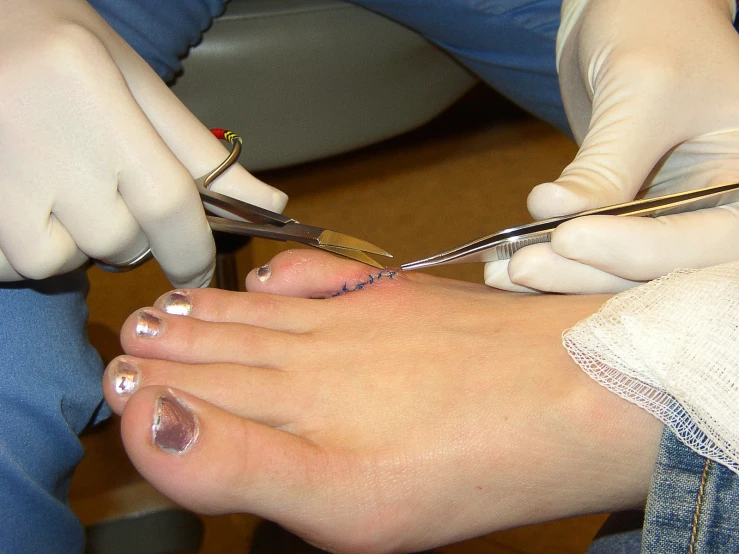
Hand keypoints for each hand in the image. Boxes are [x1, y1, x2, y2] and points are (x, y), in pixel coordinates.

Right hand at [0, 0, 286, 286]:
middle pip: (118, 241)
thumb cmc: (65, 49)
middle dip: (132, 235)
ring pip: (57, 261)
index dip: (192, 249)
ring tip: (61, 190)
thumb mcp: (138, 86)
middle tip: (109, 189)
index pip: (166, 200)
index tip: (197, 266)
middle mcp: (39, 134)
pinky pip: (10, 261)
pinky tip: (26, 200)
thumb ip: (200, 153)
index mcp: (91, 89)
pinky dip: (28, 247)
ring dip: (75, 244)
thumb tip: (270, 205)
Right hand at [104, 250, 661, 552]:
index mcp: (293, 406)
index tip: (117, 383)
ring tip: (170, 310)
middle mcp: (312, 354)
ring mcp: (354, 318)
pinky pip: (320, 276)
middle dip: (167, 347)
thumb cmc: (466, 465)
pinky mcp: (395, 297)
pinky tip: (265, 278)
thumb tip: (153, 421)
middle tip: (131, 340)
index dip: (150, 390)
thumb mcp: (341, 501)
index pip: (196, 393)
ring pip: (258, 313)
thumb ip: (240, 464)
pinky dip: (281, 276)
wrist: (569, 392)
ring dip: (208, 313)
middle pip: (221, 348)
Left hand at [485, 0, 738, 293]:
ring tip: (502, 270)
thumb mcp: (641, 89)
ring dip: (560, 274)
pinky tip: (504, 264)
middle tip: (523, 266)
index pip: (707, 236)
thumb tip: (555, 213)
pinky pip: (595, 249)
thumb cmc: (656, 28)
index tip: (569, 237)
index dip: (637, 248)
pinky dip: (553, 259)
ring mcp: (670, 213)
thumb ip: (607, 161)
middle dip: (588, 271)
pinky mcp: (628, 215)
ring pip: (621, 268)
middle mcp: (717, 204)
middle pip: (661, 267)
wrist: (635, 12)